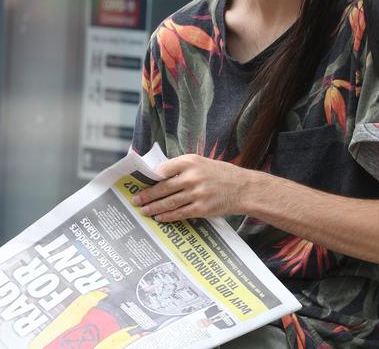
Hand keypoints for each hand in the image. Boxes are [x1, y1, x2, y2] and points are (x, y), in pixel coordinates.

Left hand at [131, 154, 249, 221]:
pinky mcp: (202, 208)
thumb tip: (159, 176)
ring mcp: (197, 193)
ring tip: (143, 210)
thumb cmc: (220, 174)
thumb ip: (182, 168)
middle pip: (163, 187)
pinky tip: (159, 217)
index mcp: (190, 161)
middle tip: (135, 200)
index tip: (139, 182)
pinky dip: (167, 216)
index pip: (163, 169)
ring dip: (154, 207)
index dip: (149, 177)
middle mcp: (192, 176)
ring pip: (169, 202)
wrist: (243, 188)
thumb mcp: (201, 163)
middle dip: (147, 195)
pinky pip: (180, 213)